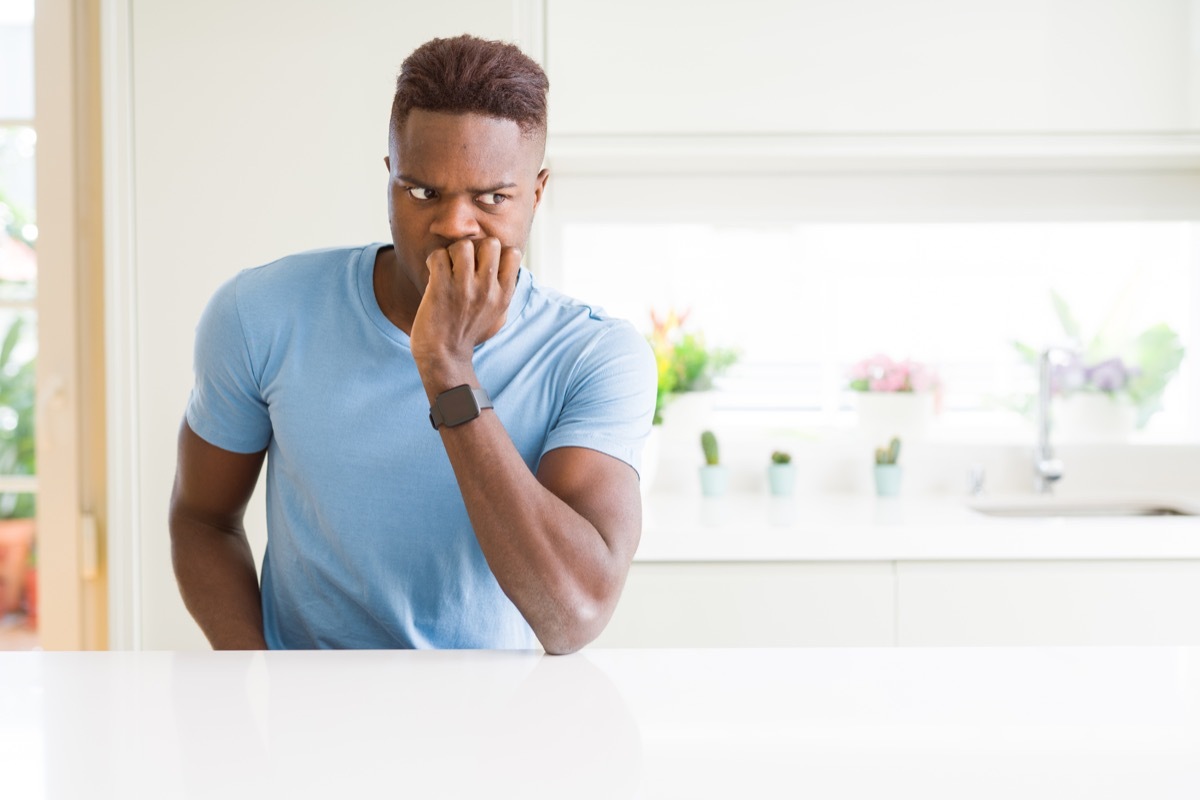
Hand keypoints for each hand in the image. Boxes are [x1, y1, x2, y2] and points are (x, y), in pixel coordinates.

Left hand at [410, 237, 520, 374]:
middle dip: (475, 247)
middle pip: (490, 243)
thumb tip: (509, 259)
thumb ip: (503, 288)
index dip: (497, 251)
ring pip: (462, 245)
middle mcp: (488, 289)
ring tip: (447, 267)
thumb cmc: (467, 332)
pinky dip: (433, 261)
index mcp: (504, 294)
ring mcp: (464, 288)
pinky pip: (438, 255)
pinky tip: (434, 274)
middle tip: (463, 263)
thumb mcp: (496, 313)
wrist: (444, 356)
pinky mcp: (441, 288)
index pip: (513, 253)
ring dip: (451, 252)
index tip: (484, 264)